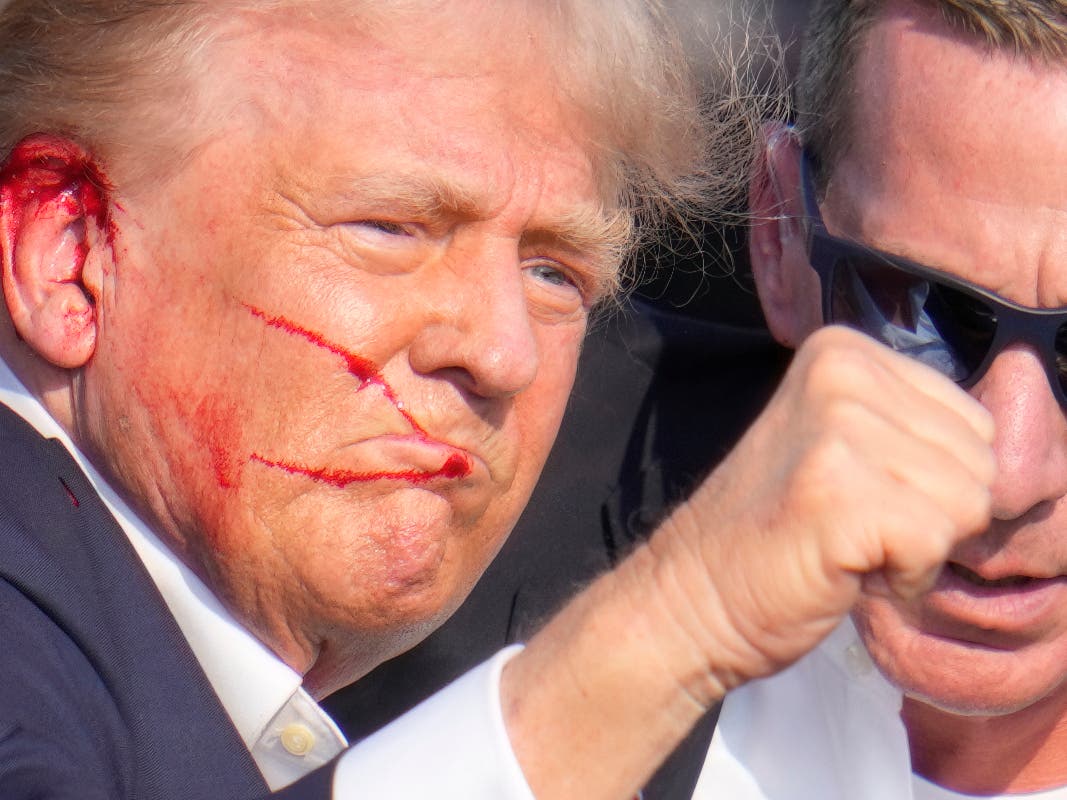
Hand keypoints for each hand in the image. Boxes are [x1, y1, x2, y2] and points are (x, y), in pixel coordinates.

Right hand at [645, 324, 994, 696]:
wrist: (696, 594)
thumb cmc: (779, 532)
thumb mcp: (846, 446)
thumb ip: (915, 428)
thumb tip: (1018, 457)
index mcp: (843, 351)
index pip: (973, 418)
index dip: (934, 481)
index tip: (863, 496)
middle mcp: (842, 373)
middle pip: (980, 458)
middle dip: (933, 513)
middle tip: (854, 525)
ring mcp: (838, 429)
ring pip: (969, 502)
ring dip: (919, 547)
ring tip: (848, 544)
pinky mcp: (839, 492)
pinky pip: (936, 543)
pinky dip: (903, 577)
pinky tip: (846, 569)